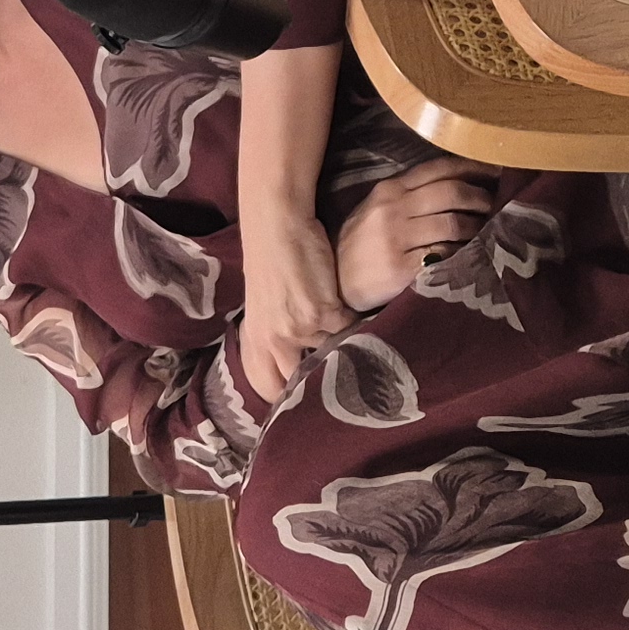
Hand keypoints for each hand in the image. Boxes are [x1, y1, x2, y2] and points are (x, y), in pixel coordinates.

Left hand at [237, 220, 351, 403]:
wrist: (277, 224)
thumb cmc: (272, 257)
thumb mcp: (266, 302)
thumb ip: (280, 331)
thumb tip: (302, 355)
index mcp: (258, 338)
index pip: (271, 386)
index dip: (289, 399)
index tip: (307, 405)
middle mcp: (276, 340)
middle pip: (301, 381)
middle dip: (321, 386)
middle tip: (342, 387)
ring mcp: (301, 328)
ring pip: (333, 353)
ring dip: (347, 350)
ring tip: (364, 352)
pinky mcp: (325, 312)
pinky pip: (351, 330)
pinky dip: (361, 326)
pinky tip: (370, 321)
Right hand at [334, 157, 500, 310]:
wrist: (337, 283)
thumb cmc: (362, 244)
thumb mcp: (378, 209)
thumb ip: (411, 195)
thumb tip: (461, 185)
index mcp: (390, 189)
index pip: (439, 168)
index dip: (473, 168)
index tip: (496, 172)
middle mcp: (393, 208)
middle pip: (451, 192)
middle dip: (481, 197)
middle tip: (494, 206)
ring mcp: (396, 238)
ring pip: (453, 224)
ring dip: (476, 227)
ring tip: (483, 232)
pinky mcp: (401, 268)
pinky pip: (444, 255)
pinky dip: (462, 253)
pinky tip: (469, 255)